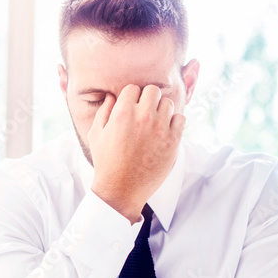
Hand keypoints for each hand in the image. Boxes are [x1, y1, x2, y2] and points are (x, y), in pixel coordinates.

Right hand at [88, 84, 184, 222]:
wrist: (121, 189)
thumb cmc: (106, 162)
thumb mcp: (96, 134)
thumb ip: (103, 111)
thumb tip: (111, 96)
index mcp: (123, 112)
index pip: (133, 88)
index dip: (132, 97)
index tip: (132, 107)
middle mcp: (143, 117)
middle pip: (153, 91)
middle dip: (148, 99)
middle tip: (145, 112)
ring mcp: (160, 128)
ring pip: (168, 103)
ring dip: (162, 109)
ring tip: (156, 122)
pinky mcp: (172, 141)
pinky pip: (181, 118)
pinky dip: (175, 122)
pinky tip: (166, 130)